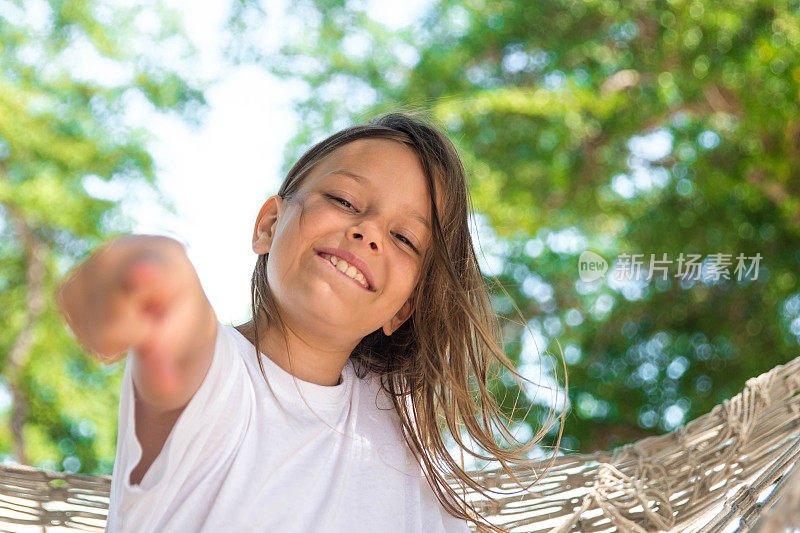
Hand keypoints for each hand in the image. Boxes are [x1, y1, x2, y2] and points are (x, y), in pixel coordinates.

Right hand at [56, 235, 212, 398]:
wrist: (163, 298)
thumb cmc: (180, 318)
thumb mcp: (186, 338)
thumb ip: (172, 360)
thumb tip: (167, 388)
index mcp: (170, 260)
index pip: (153, 271)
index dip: (144, 276)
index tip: (141, 275)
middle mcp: (127, 250)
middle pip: (114, 321)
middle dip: (132, 337)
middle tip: (152, 324)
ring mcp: (92, 263)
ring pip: (90, 329)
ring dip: (111, 340)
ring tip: (135, 319)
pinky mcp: (69, 283)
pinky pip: (72, 326)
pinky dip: (91, 335)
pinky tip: (112, 319)